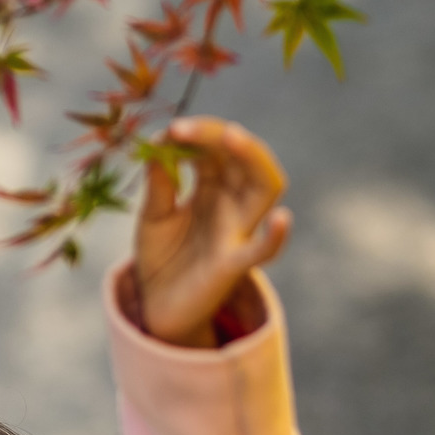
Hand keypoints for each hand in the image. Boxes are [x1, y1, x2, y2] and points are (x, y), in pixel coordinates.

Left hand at [132, 117, 290, 347]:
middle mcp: (232, 203)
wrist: (156, 306)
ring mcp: (238, 231)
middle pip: (245, 158)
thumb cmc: (161, 256)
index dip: (198, 132)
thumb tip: (160, 140)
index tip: (169, 129)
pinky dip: (276, 237)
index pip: (217, 147)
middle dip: (220, 136)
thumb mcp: (152, 213)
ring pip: (266, 189)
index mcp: (213, 186)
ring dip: (254, 159)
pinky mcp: (234, 264)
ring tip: (232, 137)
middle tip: (184, 128)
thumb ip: (159, 180)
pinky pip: (264, 251)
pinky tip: (281, 219)